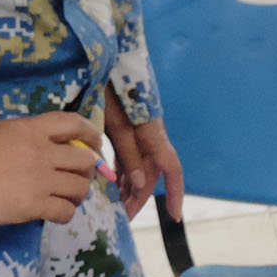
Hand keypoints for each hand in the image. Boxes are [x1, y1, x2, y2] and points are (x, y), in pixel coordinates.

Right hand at [0, 112, 103, 225]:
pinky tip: (54, 213)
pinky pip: (65, 211)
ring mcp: (41, 179)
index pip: (74, 125)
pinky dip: (64, 213)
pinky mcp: (34, 205)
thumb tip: (45, 150)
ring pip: (79, 188)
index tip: (95, 146)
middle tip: (77, 178)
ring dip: (77, 194)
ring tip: (67, 197)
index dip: (91, 135)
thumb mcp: (0, 132)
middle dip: (86, 171)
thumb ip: (27, 138)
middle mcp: (42, 152)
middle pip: (84, 161)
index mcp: (32, 129)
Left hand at [102, 84, 184, 221]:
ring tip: (115, 204)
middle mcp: (149, 137)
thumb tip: (140, 184)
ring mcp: (137, 133)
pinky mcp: (124, 128)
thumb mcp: (115, 120)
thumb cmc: (109, 86)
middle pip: (150, 173)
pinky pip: (127, 156)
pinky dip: (121, 171)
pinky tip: (111, 183)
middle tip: (123, 216)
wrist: (100, 60)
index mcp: (152, 134)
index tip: (175, 215)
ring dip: (128, 186)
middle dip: (138, 197)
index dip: (175, 192)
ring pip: (137, 166)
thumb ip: (129, 151)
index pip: (171, 169)